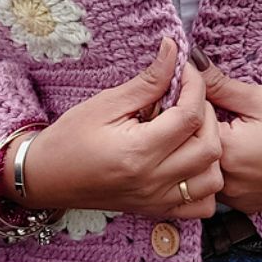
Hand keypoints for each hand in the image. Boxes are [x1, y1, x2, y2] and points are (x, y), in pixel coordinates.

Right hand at [0, 38, 222, 219]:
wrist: (48, 177)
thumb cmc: (70, 137)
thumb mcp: (107, 102)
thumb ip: (147, 81)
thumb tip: (172, 50)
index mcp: (139, 152)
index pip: (189, 116)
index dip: (195, 85)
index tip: (184, 68)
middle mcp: (154, 181)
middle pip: (210, 147)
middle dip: (207, 112)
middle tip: (187, 94)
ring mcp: (158, 200)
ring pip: (213, 180)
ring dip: (210, 147)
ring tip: (189, 126)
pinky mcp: (158, 210)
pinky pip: (202, 205)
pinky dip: (205, 181)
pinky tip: (188, 158)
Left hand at [195, 54, 261, 213]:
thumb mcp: (260, 98)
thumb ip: (220, 83)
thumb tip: (190, 61)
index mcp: (227, 153)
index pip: (188, 123)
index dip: (190, 101)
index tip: (198, 87)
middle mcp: (227, 182)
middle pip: (193, 148)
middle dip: (196, 124)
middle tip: (212, 104)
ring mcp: (237, 199)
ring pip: (205, 169)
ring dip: (207, 147)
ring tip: (225, 124)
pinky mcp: (247, 205)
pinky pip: (222, 184)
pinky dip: (222, 165)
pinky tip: (239, 148)